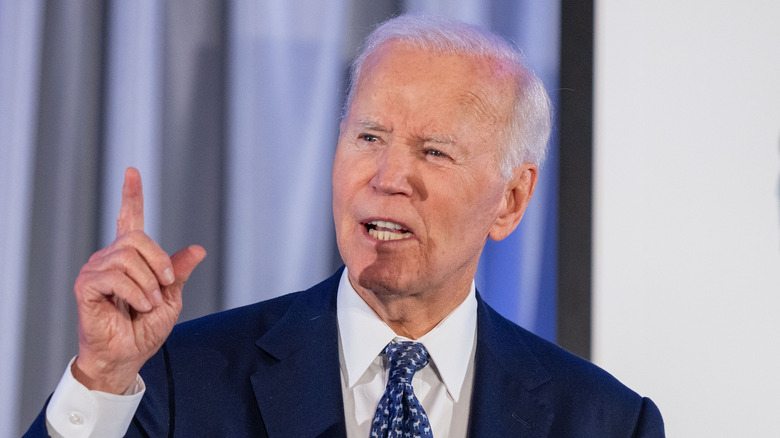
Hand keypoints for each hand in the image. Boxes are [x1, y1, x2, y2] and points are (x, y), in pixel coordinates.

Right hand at [72, 168, 205, 393]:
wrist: (127, 355)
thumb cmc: (144, 328)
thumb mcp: (171, 297)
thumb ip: (178, 272)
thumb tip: (198, 249)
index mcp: (130, 257)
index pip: (128, 218)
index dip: (131, 195)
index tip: (132, 172)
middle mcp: (109, 258)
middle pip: (136, 238)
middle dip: (158, 262)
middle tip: (165, 287)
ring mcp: (95, 270)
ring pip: (128, 257)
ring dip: (148, 284)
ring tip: (149, 304)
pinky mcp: (86, 286)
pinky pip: (116, 277)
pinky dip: (136, 293)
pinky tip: (139, 306)